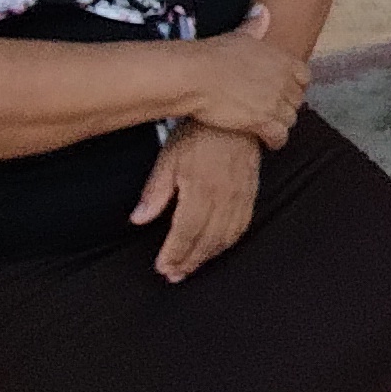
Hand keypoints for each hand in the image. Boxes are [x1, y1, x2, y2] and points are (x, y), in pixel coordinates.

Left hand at [132, 125, 260, 281]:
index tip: (163, 267)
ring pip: (226, 238)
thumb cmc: (199, 133)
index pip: (186, 232)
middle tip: (174, 274)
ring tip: (191, 266)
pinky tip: (216, 248)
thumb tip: (139, 219)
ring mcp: (241, 196)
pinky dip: (228, 243)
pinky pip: (242, 226)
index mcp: (201, 188)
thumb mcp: (168, 157)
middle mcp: (224, 196)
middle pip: (206, 241)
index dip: (174, 254)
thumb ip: (155, 192)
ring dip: (208, 257)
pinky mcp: (251, 193)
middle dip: (189, 261)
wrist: (235, 117)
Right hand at [179, 6, 305, 149]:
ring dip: (281, 123)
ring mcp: (276, 102)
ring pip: (290, 119)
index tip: (284, 90)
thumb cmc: (213, 54)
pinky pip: (280, 136)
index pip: (304, 77)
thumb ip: (255, 26)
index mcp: (283, 59)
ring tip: (269, 126)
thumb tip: (263, 11)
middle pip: (297, 100)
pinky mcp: (264, 121)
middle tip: (273, 110)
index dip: (295, 85)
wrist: (196, 75)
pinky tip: (268, 141)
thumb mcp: (238, 35)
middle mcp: (284, 80)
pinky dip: (276, 140)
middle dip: (287, 106)